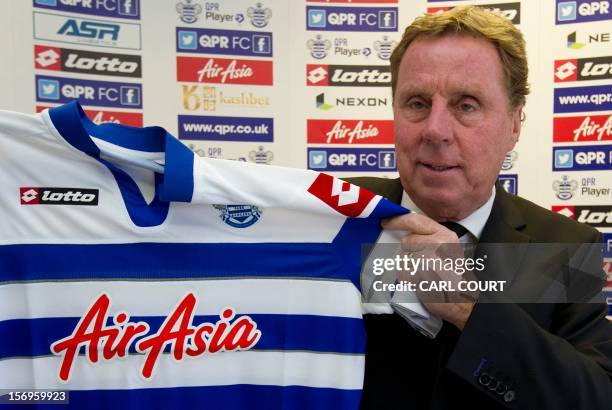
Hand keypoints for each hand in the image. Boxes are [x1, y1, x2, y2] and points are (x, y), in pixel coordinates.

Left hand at [382, 213, 475, 329]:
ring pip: (403, 257)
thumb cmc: (454, 278)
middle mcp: (438, 244)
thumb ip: (430, 237)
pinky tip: (421, 281)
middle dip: (409, 252)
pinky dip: (407, 278)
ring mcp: (428, 258)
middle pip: (406, 241)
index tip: (386, 222)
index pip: (416, 221)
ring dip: (409, 266)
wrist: (462, 301)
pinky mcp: (419, 274)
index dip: (398, 220)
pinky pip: (401, 271)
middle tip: (424, 264)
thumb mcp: (448, 249)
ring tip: (425, 273)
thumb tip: (407, 231)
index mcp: (446, 236)